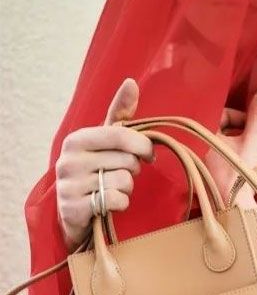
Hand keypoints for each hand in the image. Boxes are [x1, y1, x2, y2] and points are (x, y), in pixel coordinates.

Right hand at [55, 77, 153, 252]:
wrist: (74, 212)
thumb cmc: (95, 171)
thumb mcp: (105, 141)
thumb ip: (119, 114)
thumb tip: (131, 82)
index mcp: (77, 139)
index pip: (120, 135)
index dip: (142, 145)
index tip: (148, 154)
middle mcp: (68, 160)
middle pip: (126, 161)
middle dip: (132, 170)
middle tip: (121, 174)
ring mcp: (69, 185)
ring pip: (124, 182)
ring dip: (127, 189)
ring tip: (113, 188)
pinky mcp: (74, 209)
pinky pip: (116, 201)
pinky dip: (121, 203)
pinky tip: (110, 203)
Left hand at [206, 87, 256, 250]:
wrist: (233, 211)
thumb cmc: (240, 177)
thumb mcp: (253, 143)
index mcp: (203, 134)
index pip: (217, 111)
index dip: (237, 115)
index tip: (251, 124)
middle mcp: (195, 145)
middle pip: (216, 127)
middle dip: (235, 129)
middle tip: (250, 137)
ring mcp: (197, 161)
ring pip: (216, 143)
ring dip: (232, 143)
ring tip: (248, 153)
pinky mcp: (202, 175)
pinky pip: (213, 157)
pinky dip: (226, 156)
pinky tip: (238, 167)